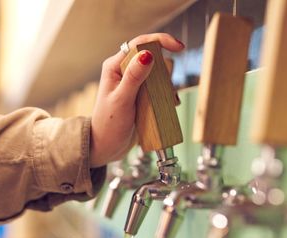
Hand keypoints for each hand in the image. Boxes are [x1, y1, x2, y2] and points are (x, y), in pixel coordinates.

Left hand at [90, 33, 184, 167]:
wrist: (106, 147)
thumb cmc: (108, 125)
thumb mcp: (122, 101)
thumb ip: (134, 78)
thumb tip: (147, 54)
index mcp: (115, 67)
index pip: (139, 44)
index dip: (161, 41)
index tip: (179, 48)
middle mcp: (124, 71)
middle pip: (152, 57)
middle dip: (165, 71)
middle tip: (167, 91)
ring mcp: (133, 83)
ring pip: (158, 73)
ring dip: (167, 85)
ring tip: (168, 102)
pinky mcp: (141, 95)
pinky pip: (158, 87)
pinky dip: (166, 94)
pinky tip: (168, 106)